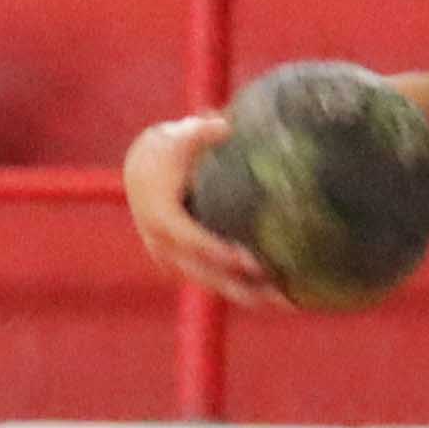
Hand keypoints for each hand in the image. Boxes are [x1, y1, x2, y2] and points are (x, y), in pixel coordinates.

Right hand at [121, 112, 279, 308]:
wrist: (139, 169)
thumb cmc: (165, 150)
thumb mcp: (181, 136)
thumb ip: (201, 130)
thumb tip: (225, 124)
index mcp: (162, 217)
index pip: (193, 242)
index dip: (221, 254)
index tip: (252, 262)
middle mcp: (164, 245)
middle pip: (207, 275)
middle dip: (244, 289)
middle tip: (281, 297)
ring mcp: (171, 258)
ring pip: (211, 284)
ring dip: (249, 296)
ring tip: (289, 302)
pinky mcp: (182, 264)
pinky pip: (212, 280)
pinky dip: (240, 287)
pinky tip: (275, 293)